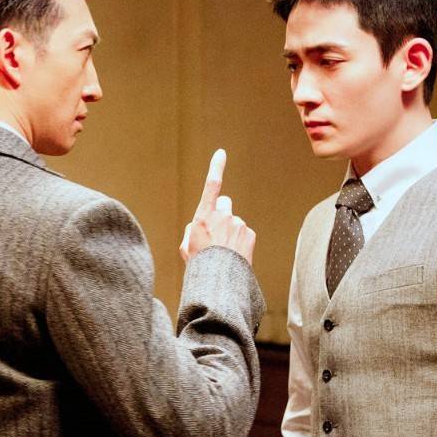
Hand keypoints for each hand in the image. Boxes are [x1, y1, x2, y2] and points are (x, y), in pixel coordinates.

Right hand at [180, 148, 255, 264]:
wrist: (220, 283)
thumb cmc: (200, 266)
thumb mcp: (187, 248)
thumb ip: (192, 231)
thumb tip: (199, 225)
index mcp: (203, 217)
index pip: (211, 186)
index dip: (216, 168)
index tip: (221, 153)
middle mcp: (222, 216)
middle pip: (224, 204)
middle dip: (222, 214)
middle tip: (217, 233)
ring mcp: (237, 224)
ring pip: (233, 222)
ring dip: (230, 232)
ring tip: (224, 252)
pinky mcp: (249, 233)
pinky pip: (243, 233)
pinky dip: (239, 242)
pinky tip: (234, 255)